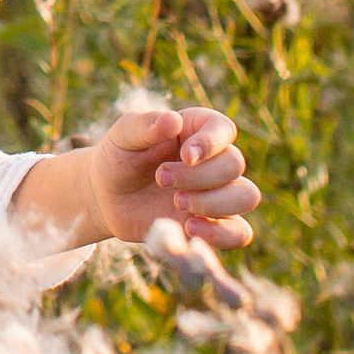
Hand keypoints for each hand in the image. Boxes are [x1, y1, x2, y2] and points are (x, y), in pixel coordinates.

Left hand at [86, 102, 260, 250]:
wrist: (107, 198)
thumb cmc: (118, 158)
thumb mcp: (122, 137)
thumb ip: (145, 126)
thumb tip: (173, 119)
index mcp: (195, 130)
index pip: (223, 129)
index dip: (211, 142)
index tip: (186, 156)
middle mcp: (213, 160)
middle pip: (234, 164)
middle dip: (199, 176)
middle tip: (161, 179)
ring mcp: (217, 193)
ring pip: (246, 196)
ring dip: (214, 202)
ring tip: (177, 203)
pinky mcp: (214, 224)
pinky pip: (240, 231)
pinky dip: (221, 233)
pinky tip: (190, 228)